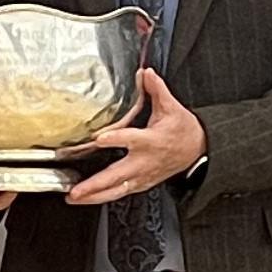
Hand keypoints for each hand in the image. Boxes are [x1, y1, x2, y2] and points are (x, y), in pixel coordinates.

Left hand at [63, 71, 207, 206]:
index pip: (131, 139)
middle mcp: (144, 162)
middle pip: (117, 175)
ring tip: (74, 197)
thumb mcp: (172, 108)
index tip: (99, 138)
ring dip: (94, 196)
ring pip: (116, 190)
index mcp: (151, 141)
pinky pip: (119, 194)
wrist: (197, 151)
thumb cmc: (183, 131)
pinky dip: (102, 197)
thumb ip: (156, 89)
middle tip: (76, 189)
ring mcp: (142, 176)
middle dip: (95, 184)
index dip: (115, 139)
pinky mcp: (141, 184)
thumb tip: (146, 72)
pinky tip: (87, 199)